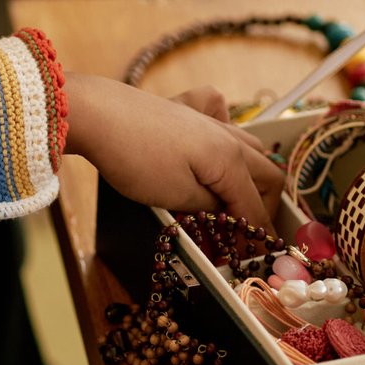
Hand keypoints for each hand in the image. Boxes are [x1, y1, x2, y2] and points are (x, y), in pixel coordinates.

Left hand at [64, 74, 283, 227]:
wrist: (98, 114)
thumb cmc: (134, 159)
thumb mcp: (176, 196)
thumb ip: (210, 207)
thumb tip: (229, 213)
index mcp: (231, 160)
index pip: (255, 205)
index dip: (256, 236)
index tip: (253, 257)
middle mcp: (227, 136)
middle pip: (267, 173)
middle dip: (264, 206)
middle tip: (247, 232)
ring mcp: (207, 118)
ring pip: (249, 145)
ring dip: (250, 174)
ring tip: (235, 198)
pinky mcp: (185, 108)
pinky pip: (220, 113)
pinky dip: (227, 127)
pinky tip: (215, 140)